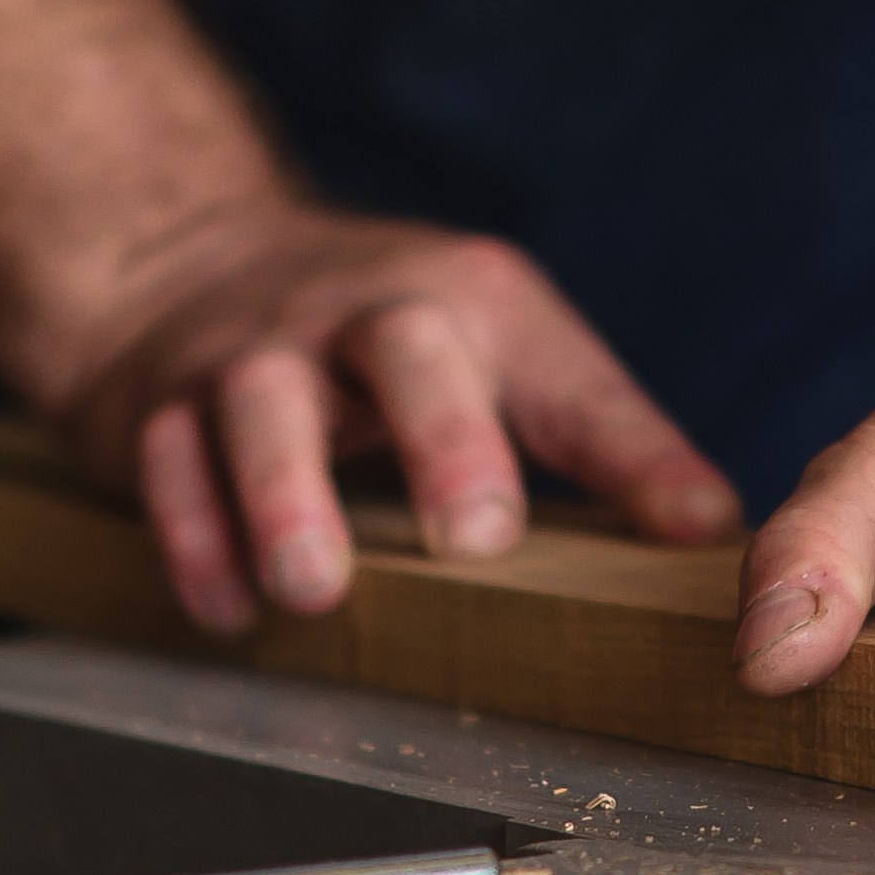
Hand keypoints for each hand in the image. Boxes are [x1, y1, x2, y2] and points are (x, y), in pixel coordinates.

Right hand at [48, 200, 740, 632]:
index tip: (690, 525)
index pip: (567, 373)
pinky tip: (226, 609)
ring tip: (316, 590)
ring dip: (288, 498)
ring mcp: (256, 354)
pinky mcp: (160, 405)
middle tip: (476, 536)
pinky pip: (169, 463)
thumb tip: (714, 529)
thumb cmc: (389, 340)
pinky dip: (193, 536)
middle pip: (408, 350)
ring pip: (264, 404)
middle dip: (444, 439)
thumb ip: (609, 441)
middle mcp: (365, 313)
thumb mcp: (509, 356)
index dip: (632, 448)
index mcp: (473, 303)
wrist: (188, 265)